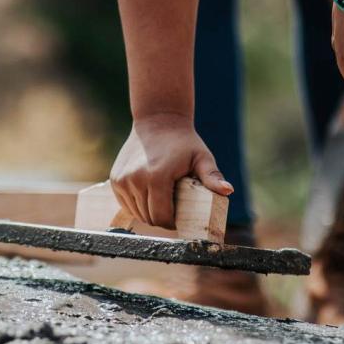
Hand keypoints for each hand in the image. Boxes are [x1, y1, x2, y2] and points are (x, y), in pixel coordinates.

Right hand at [109, 115, 232, 228]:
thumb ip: (212, 177)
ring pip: (136, 213)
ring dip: (149, 213)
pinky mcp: (115, 180)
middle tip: (173, 210)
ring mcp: (122, 180)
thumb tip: (228, 190)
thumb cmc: (184, 142)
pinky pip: (126, 204)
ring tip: (162, 202)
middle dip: (162, 219)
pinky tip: (148, 195)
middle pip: (148, 217)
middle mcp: (135, 180)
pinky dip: (137, 205)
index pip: (162, 217)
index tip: (180, 218)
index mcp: (157, 177)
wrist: (157, 121)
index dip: (173, 223)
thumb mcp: (202, 158)